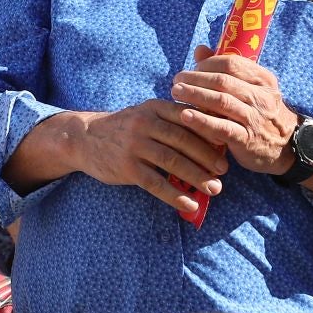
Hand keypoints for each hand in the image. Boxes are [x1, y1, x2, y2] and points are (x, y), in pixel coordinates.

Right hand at [70, 101, 230, 207]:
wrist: (84, 138)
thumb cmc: (124, 128)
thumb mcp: (146, 114)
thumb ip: (173, 119)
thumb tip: (211, 134)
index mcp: (155, 107)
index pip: (189, 117)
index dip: (210, 131)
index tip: (228, 143)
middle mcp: (145, 123)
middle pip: (184, 140)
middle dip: (208, 157)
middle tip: (224, 171)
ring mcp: (134, 145)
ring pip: (173, 162)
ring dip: (197, 177)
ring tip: (214, 189)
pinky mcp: (126, 167)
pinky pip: (156, 183)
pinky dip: (175, 196)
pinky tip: (190, 204)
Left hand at [171, 47, 301, 174]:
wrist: (288, 146)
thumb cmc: (263, 114)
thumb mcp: (253, 89)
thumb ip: (227, 69)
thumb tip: (200, 50)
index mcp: (263, 80)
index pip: (231, 63)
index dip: (207, 64)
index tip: (191, 70)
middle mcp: (261, 96)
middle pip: (222, 81)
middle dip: (195, 79)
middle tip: (176, 81)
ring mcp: (255, 118)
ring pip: (221, 101)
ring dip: (195, 95)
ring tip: (176, 93)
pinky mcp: (247, 139)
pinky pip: (221, 127)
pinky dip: (201, 120)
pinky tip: (185, 115)